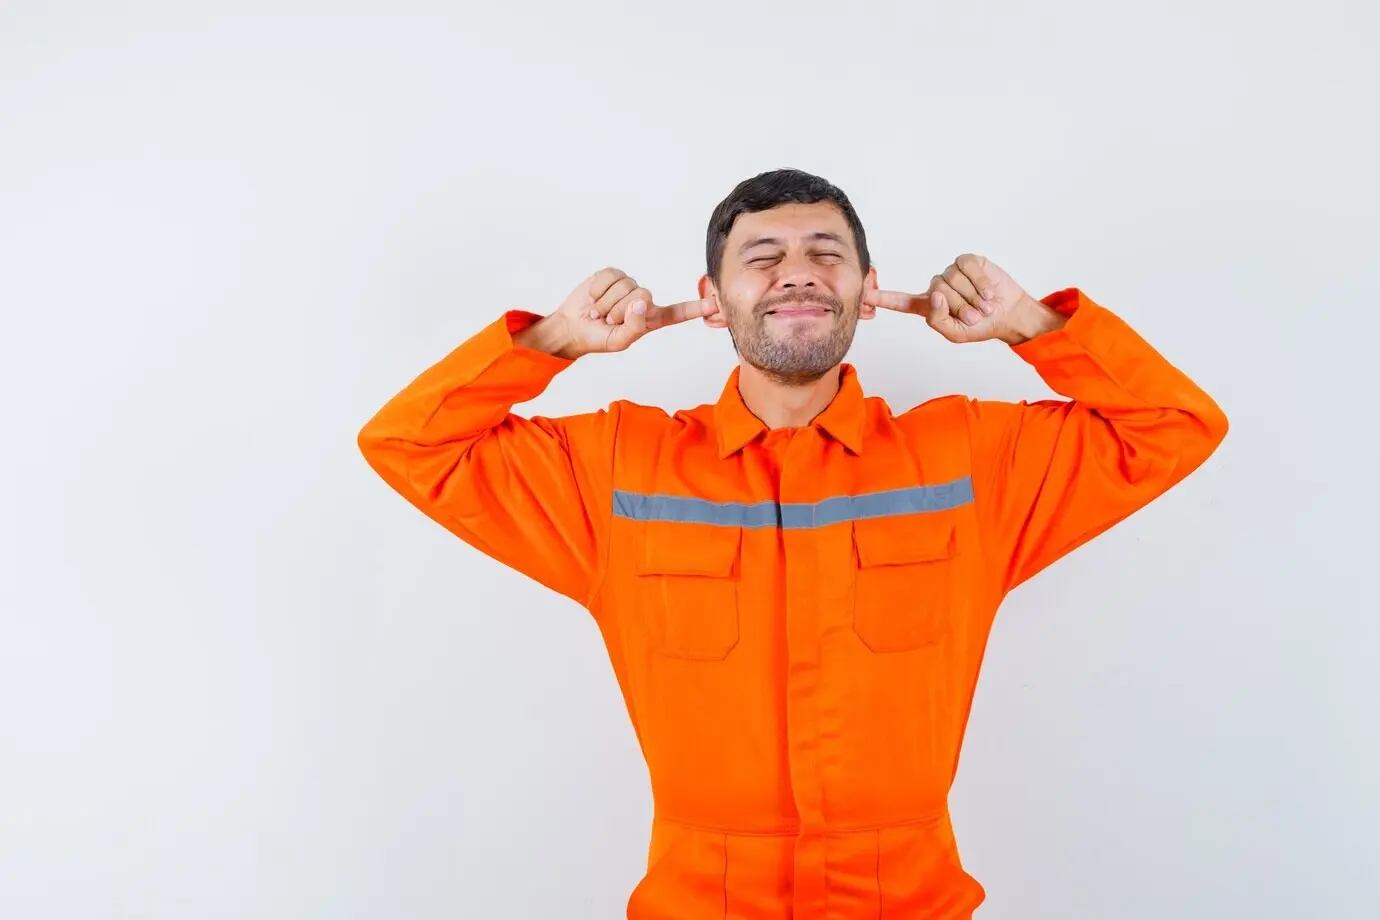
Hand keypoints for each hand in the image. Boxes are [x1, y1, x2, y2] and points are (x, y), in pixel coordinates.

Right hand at [517, 267, 718, 358]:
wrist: (571, 327)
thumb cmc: (598, 338)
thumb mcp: (618, 341)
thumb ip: (634, 327)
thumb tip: (642, 303)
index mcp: (650, 319)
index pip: (677, 313)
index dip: (695, 308)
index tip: (714, 304)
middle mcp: (643, 300)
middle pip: (643, 295)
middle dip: (620, 310)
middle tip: (608, 320)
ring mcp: (627, 286)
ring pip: (626, 286)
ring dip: (607, 302)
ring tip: (600, 311)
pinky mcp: (612, 275)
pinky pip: (611, 276)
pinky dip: (599, 290)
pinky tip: (594, 299)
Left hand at [862, 254, 1064, 344]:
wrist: (1008, 315)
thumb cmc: (980, 327)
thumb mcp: (955, 333)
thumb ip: (937, 319)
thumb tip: (934, 294)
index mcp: (928, 306)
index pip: (901, 301)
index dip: (883, 298)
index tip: (864, 295)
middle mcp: (936, 287)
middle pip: (936, 291)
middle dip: (960, 306)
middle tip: (974, 316)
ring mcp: (951, 273)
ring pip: (952, 280)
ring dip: (972, 297)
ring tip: (983, 306)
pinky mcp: (967, 262)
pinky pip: (966, 268)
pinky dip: (979, 283)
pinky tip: (989, 292)